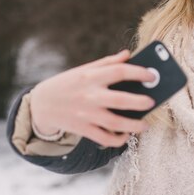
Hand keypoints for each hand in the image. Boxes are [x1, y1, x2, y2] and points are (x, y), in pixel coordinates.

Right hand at [30, 49, 155, 146]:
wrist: (41, 104)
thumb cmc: (67, 84)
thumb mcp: (83, 69)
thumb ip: (107, 62)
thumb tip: (128, 54)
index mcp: (91, 76)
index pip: (119, 71)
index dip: (139, 72)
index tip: (152, 76)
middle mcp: (90, 95)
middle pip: (121, 100)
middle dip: (140, 102)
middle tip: (152, 102)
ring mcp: (86, 114)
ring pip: (115, 123)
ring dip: (134, 126)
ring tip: (145, 125)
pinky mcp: (83, 129)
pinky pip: (105, 138)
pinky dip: (118, 139)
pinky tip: (126, 135)